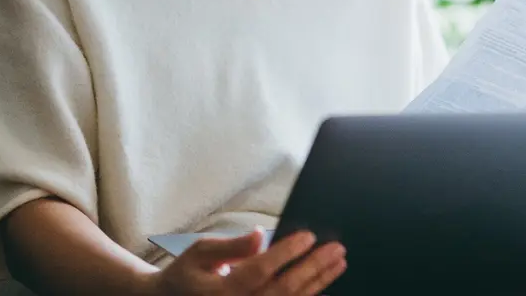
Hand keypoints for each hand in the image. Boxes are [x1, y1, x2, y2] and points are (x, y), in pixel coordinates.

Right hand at [148, 229, 345, 295]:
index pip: (260, 270)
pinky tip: (324, 286)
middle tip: (336, 249)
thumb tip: (259, 235)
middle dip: (313, 268)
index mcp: (221, 290)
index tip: (309, 235)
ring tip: (338, 263)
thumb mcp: (199, 252)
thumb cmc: (187, 274)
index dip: (286, 253)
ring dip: (318, 283)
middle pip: (283, 289)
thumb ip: (230, 246)